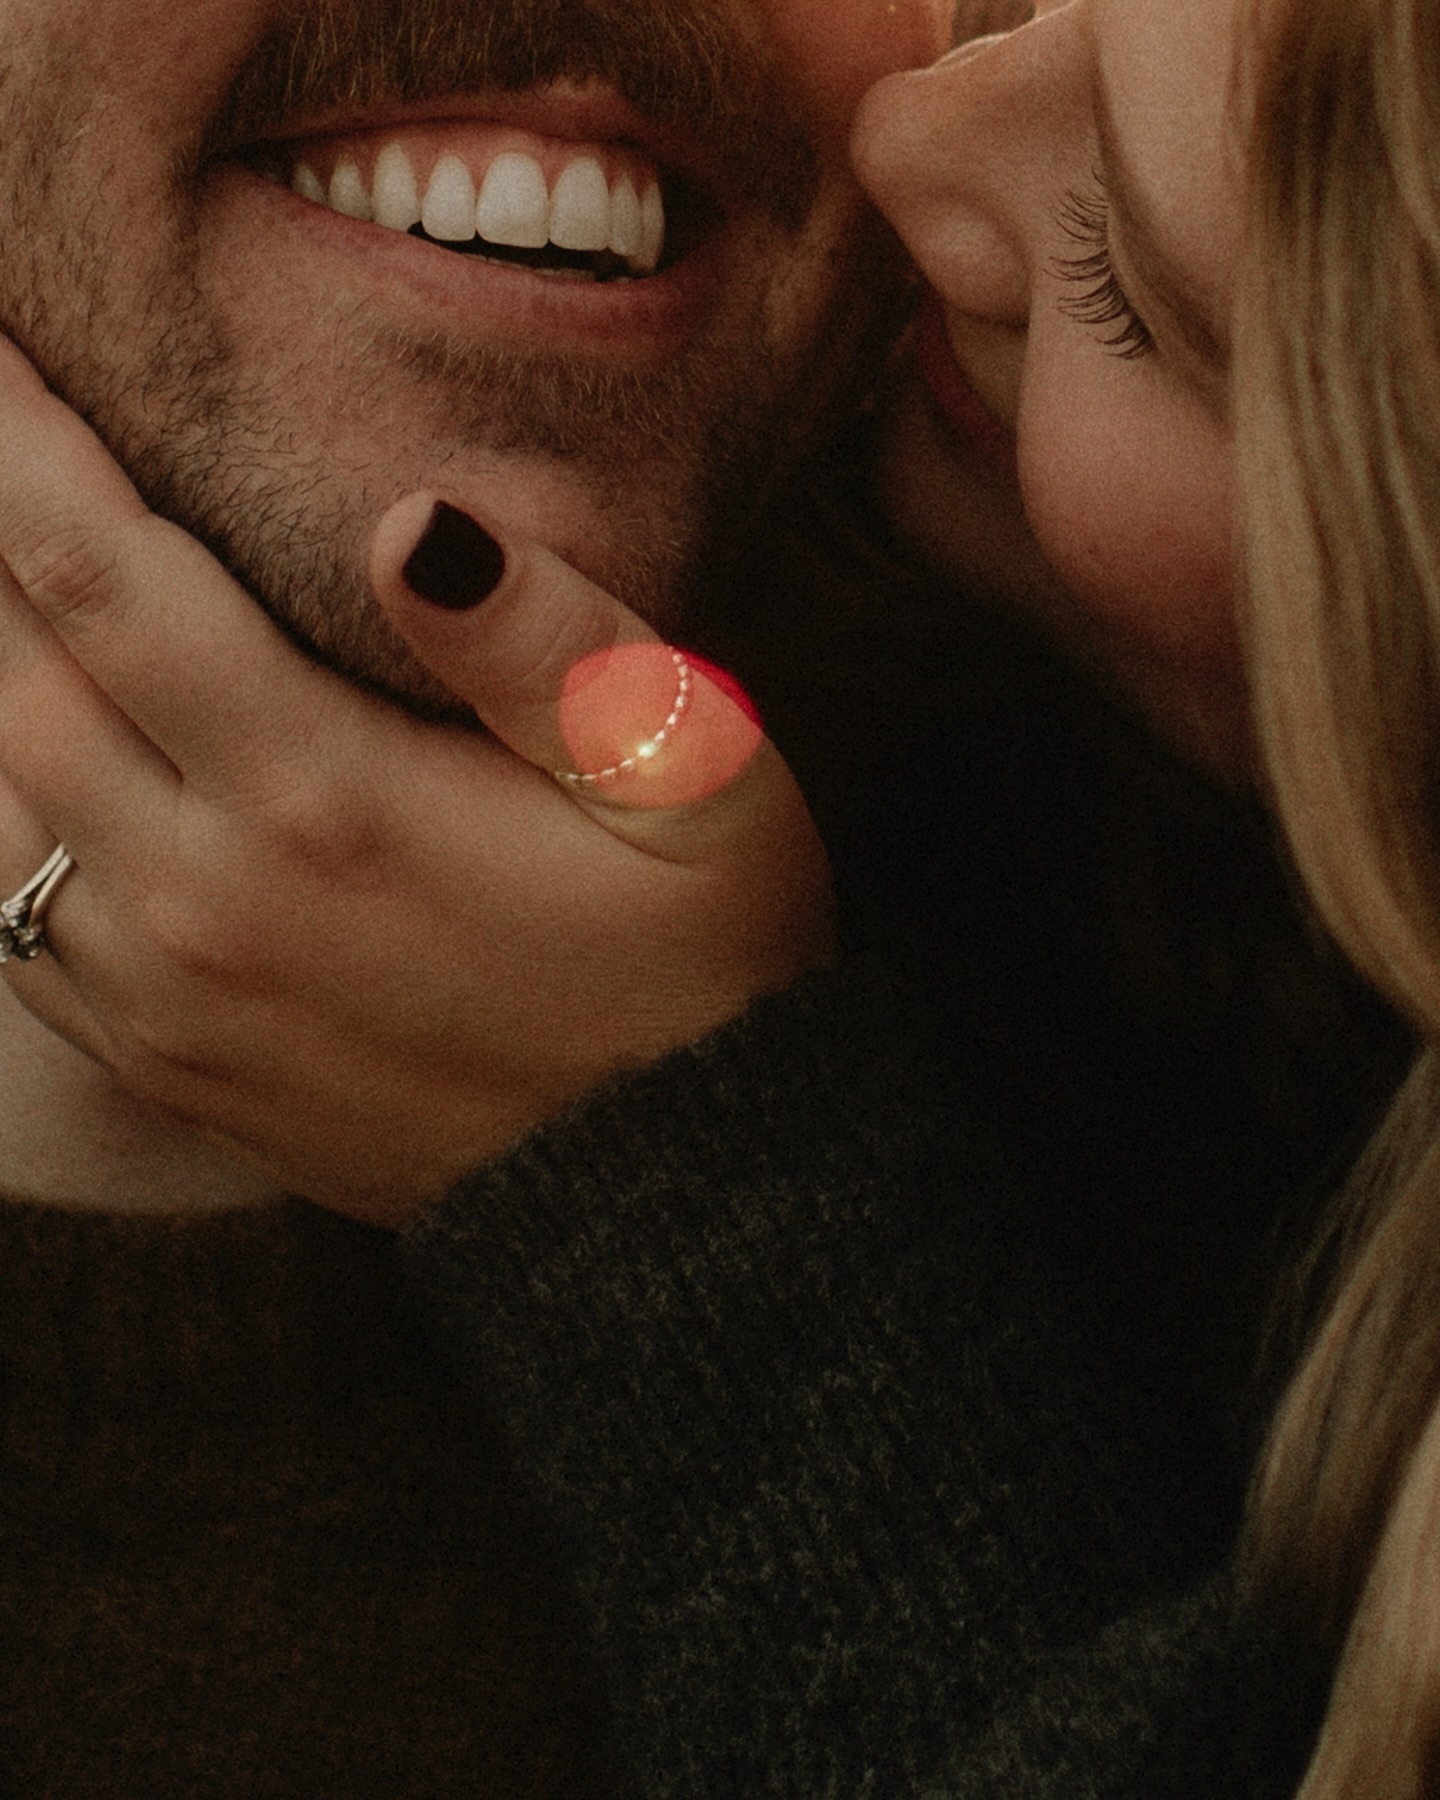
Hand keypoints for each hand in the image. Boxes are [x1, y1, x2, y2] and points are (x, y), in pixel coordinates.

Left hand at [0, 341, 832, 1224]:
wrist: (673, 1187)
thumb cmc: (697, 955)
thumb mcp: (684, 773)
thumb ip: (544, 638)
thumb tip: (408, 521)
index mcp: (324, 797)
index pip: (97, 572)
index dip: (10, 439)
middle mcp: (209, 898)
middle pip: (4, 673)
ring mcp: (174, 997)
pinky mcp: (176, 1064)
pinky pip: (11, 926)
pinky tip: (15, 751)